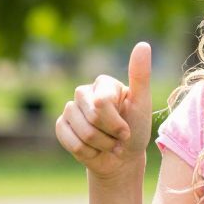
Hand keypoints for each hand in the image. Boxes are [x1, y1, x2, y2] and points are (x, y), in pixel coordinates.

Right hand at [55, 41, 152, 180]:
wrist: (122, 159)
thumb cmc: (135, 130)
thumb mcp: (142, 104)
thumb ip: (140, 75)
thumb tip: (143, 45)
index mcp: (103, 83)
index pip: (102, 103)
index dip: (116, 124)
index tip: (127, 131)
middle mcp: (84, 92)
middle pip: (91, 119)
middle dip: (109, 136)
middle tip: (118, 139)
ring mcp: (70, 109)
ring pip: (82, 133)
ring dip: (100, 146)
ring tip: (107, 145)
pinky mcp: (61, 126)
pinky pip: (70, 141)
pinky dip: (87, 152)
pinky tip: (93, 150)